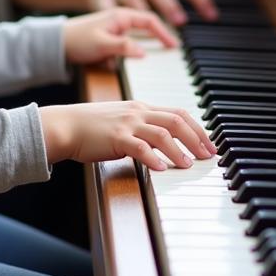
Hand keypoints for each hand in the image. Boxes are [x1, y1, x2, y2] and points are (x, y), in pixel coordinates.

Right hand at [39, 100, 215, 170]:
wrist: (66, 124)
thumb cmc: (91, 125)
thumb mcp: (122, 120)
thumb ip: (142, 126)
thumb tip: (163, 142)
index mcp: (141, 107)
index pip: (177, 113)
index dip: (197, 128)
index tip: (209, 143)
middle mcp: (137, 112)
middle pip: (176, 121)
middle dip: (196, 138)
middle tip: (208, 155)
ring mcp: (127, 123)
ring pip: (162, 133)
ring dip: (179, 150)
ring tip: (188, 165)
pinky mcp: (116, 137)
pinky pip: (139, 147)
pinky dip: (152, 157)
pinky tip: (161, 168)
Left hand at [62, 7, 177, 65]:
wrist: (55, 43)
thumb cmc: (77, 39)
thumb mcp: (101, 44)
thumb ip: (124, 47)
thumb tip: (144, 53)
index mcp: (121, 15)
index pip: (150, 20)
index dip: (164, 33)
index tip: (173, 46)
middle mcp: (120, 19)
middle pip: (147, 27)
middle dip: (158, 38)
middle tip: (171, 51)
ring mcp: (114, 29)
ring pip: (135, 38)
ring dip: (140, 48)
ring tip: (144, 58)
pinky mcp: (108, 39)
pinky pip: (124, 46)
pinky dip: (125, 54)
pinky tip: (116, 62)